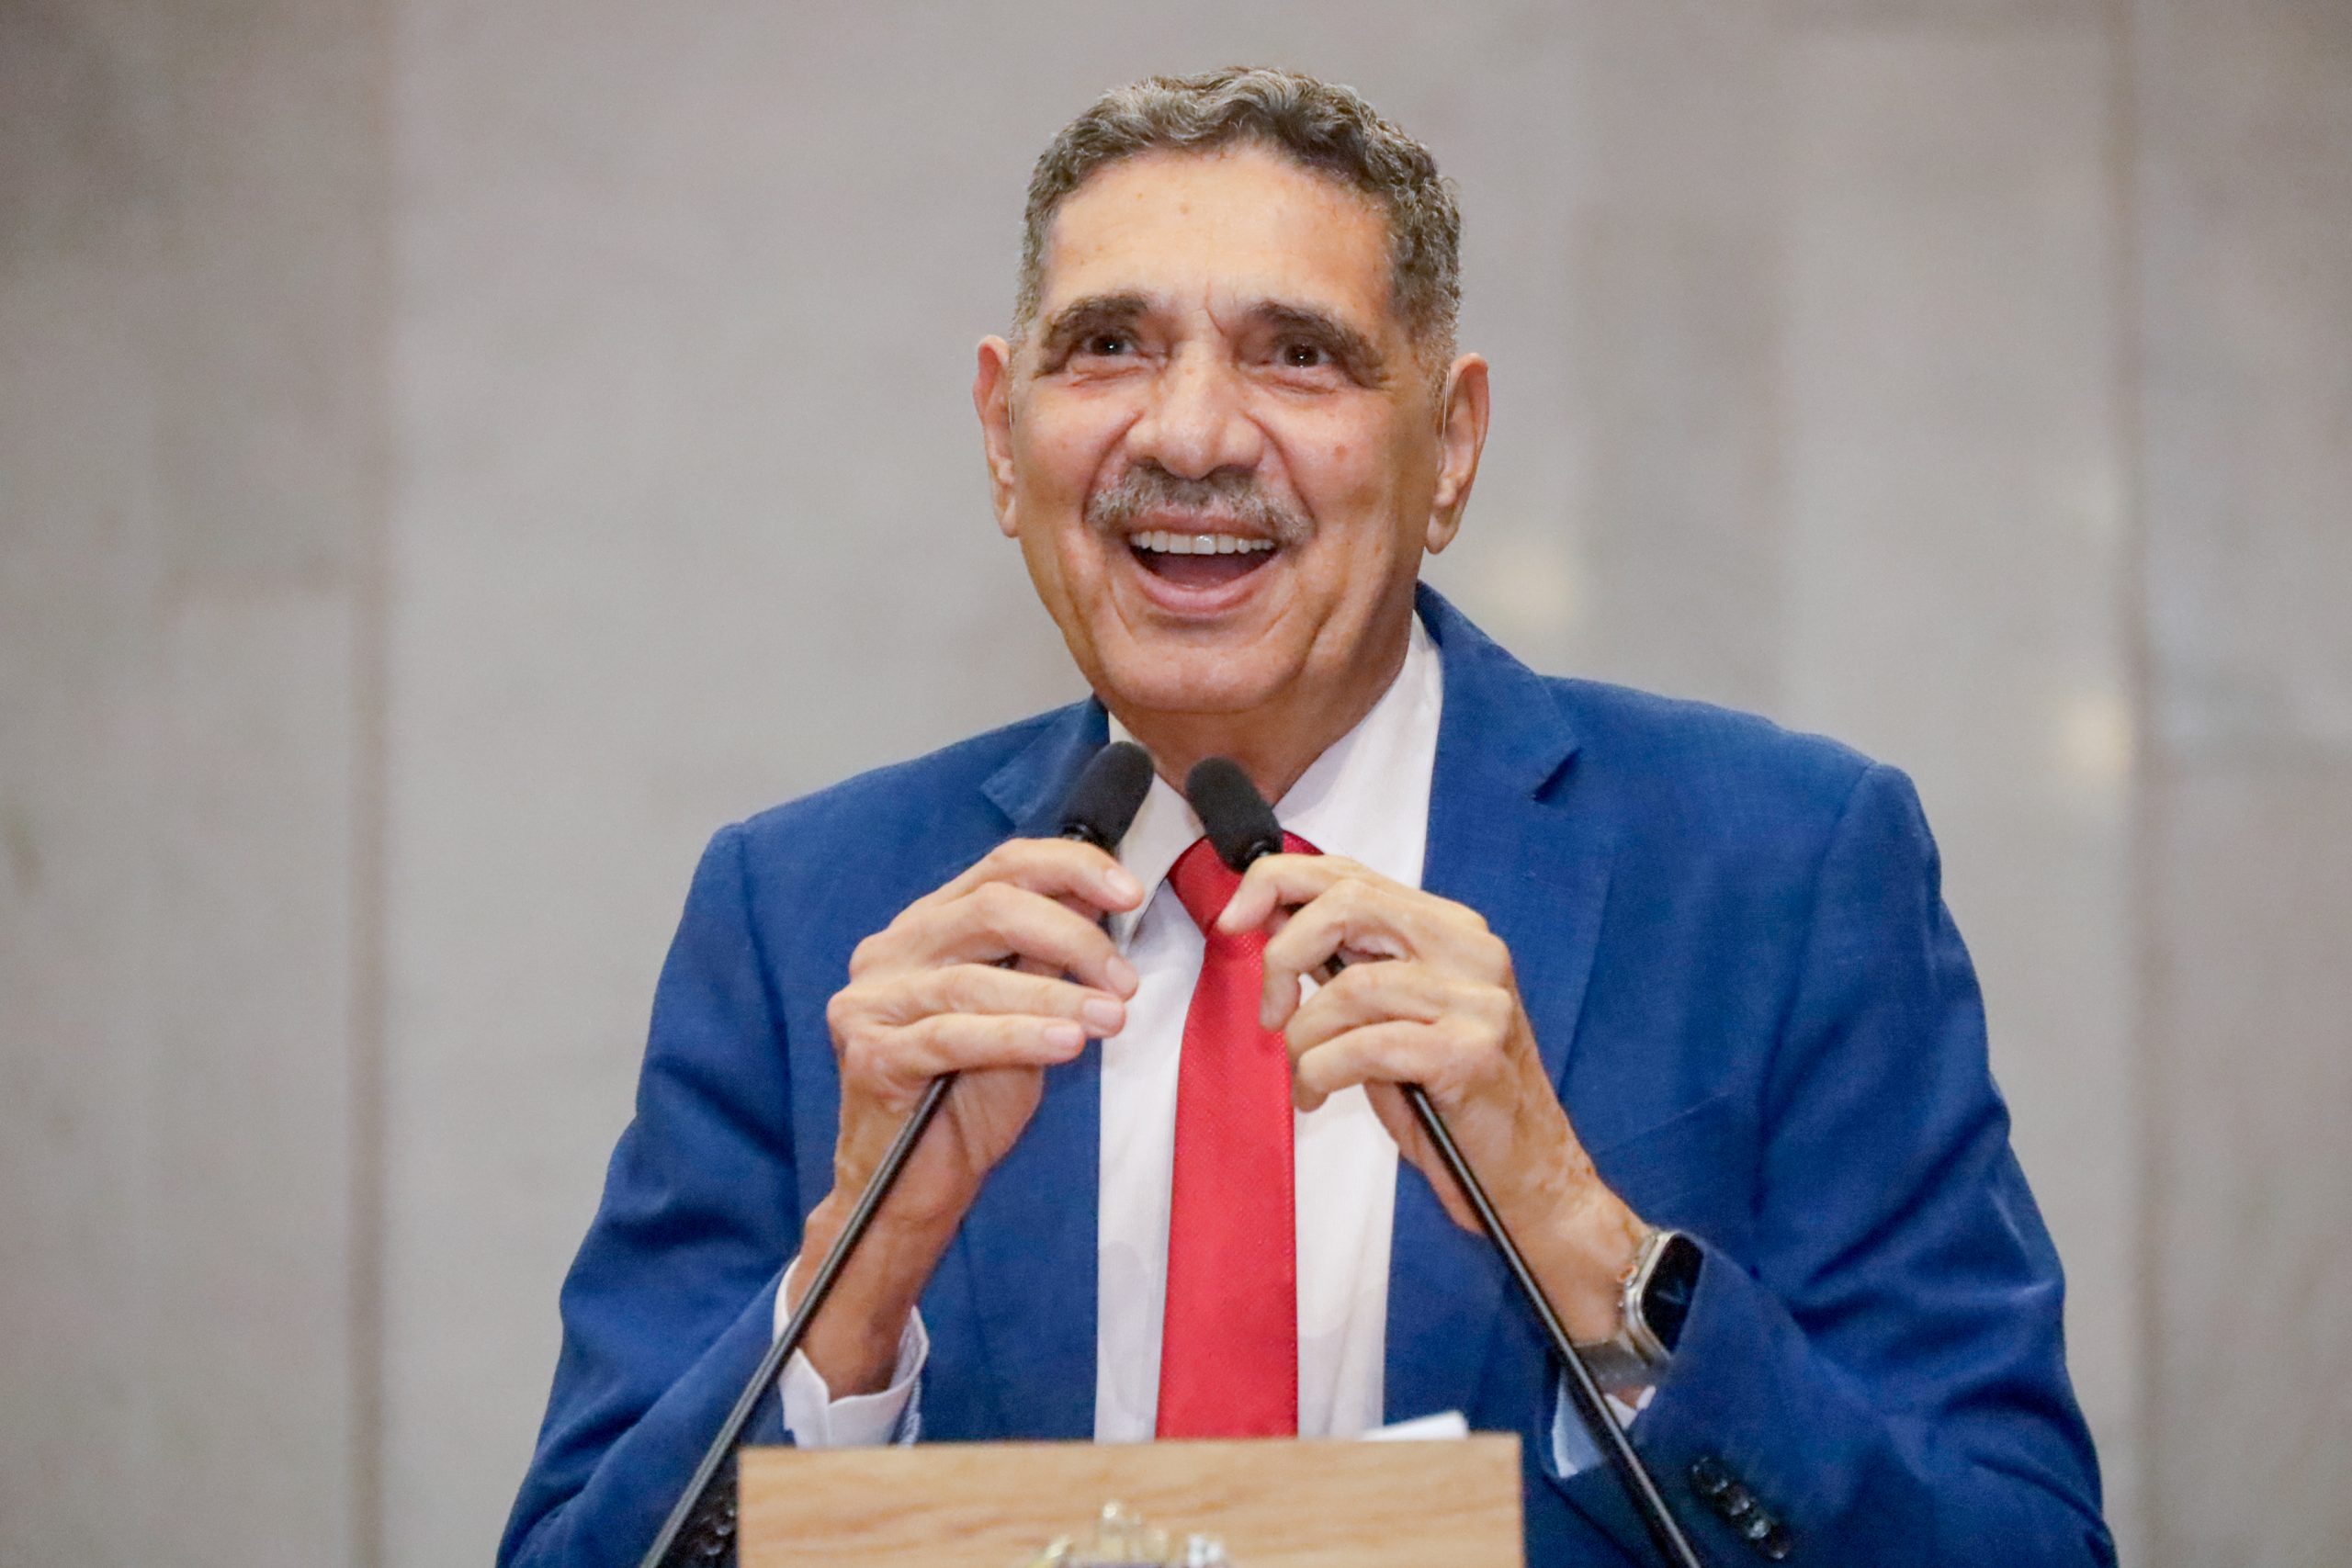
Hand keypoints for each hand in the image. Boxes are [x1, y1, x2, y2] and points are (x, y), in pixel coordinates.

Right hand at [794, 839, 1141, 1391]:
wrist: (911, 1190)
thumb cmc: (969, 1101)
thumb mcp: (1025, 1016)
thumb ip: (1047, 959)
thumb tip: (1101, 902)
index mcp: (927, 925)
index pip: (1002, 867)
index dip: (1070, 868)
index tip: (1130, 892)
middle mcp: (890, 949)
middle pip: (990, 908)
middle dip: (1073, 937)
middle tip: (1125, 981)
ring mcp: (870, 1001)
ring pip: (974, 978)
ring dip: (1056, 995)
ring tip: (1113, 1017)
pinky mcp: (867, 1054)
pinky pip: (951, 1037)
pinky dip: (1017, 1035)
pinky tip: (1067, 1044)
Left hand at [1217, 854, 1645, 1342]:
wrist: (1528, 1175)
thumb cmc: (1451, 1101)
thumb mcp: (1393, 1017)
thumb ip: (1347, 966)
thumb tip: (1271, 927)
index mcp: (1450, 929)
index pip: (1351, 873)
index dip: (1278, 881)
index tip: (1233, 921)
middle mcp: (1471, 950)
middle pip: (1348, 905)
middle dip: (1283, 955)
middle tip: (1270, 1013)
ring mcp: (1477, 999)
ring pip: (1349, 987)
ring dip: (1303, 1038)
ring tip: (1303, 1075)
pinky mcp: (1471, 1052)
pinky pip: (1364, 1046)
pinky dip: (1321, 1071)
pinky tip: (1318, 1094)